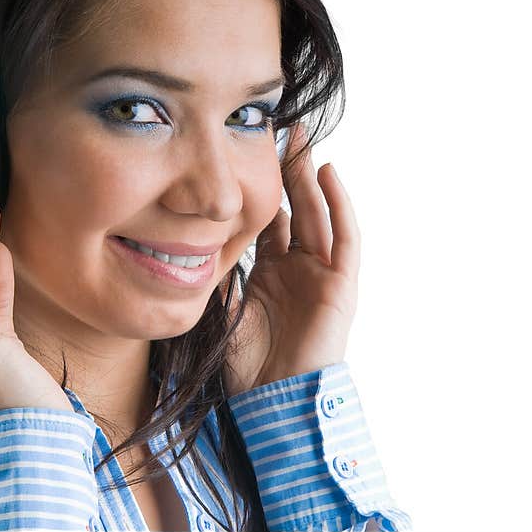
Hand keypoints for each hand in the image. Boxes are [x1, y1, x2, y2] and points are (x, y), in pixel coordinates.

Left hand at [223, 123, 359, 396]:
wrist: (272, 402)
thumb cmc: (245, 365)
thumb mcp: (220, 307)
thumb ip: (215, 272)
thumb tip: (187, 238)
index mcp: (268, 272)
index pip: (267, 219)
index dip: (258, 188)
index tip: (242, 153)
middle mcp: (296, 268)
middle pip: (294, 208)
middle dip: (287, 170)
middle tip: (278, 129)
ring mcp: (320, 274)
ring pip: (317, 214)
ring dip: (310, 176)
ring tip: (300, 137)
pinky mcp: (341, 285)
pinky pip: (344, 238)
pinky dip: (339, 206)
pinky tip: (327, 173)